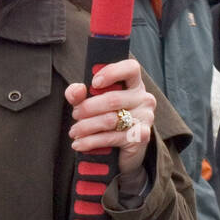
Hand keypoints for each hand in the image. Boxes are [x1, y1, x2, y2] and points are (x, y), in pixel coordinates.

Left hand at [65, 59, 155, 178]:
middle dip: (88, 108)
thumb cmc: (106, 118)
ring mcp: (145, 118)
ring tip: (74, 131)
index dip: (112, 72)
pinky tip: (79, 144)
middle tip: (75, 114)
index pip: (131, 68)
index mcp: (134, 84)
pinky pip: (112, 137)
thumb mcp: (90, 103)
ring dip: (86, 126)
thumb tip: (77, 90)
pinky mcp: (141, 137)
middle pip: (113, 99)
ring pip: (110, 120)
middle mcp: (144, 98)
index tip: (94, 83)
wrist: (122, 151)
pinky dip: (91, 141)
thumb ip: (80, 94)